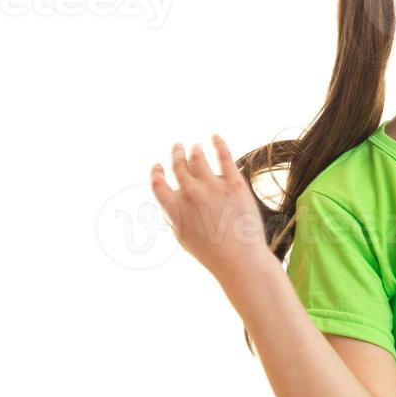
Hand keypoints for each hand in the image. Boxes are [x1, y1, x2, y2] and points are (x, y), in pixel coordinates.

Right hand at [150, 136, 269, 285]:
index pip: (158, 183)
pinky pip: (223, 155)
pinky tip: (215, 137)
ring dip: (194, 150)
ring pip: (198, 158)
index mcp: (174, 208)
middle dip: (176, 154)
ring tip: (196, 147)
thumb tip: (175, 199)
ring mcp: (211, 186)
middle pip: (178, 166)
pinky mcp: (234, 182)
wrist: (239, 259)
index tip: (158, 166)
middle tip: (178, 147)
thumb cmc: (213, 253)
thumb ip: (177, 214)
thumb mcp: (184, 238)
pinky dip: (217, 143)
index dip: (156, 173)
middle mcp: (189, 193)